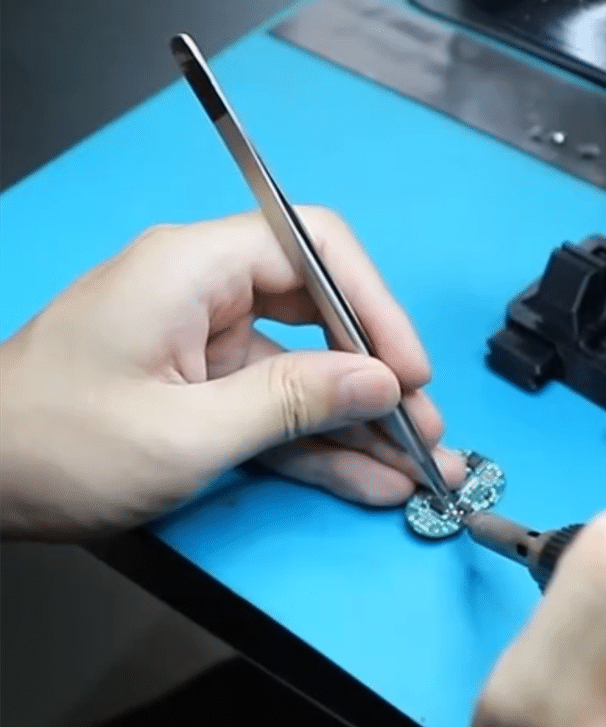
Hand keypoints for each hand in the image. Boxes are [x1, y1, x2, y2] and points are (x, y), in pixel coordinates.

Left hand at [0, 210, 463, 540]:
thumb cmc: (57, 446)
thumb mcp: (184, 433)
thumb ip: (291, 402)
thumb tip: (383, 384)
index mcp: (196, 267)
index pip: (315, 249)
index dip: (375, 305)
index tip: (408, 371)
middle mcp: (210, 292)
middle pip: (321, 312)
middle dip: (377, 375)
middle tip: (427, 429)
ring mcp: (209, 345)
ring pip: (305, 371)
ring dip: (359, 421)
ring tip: (420, 466)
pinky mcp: (205, 390)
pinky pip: (276, 408)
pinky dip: (318, 444)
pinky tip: (370, 478)